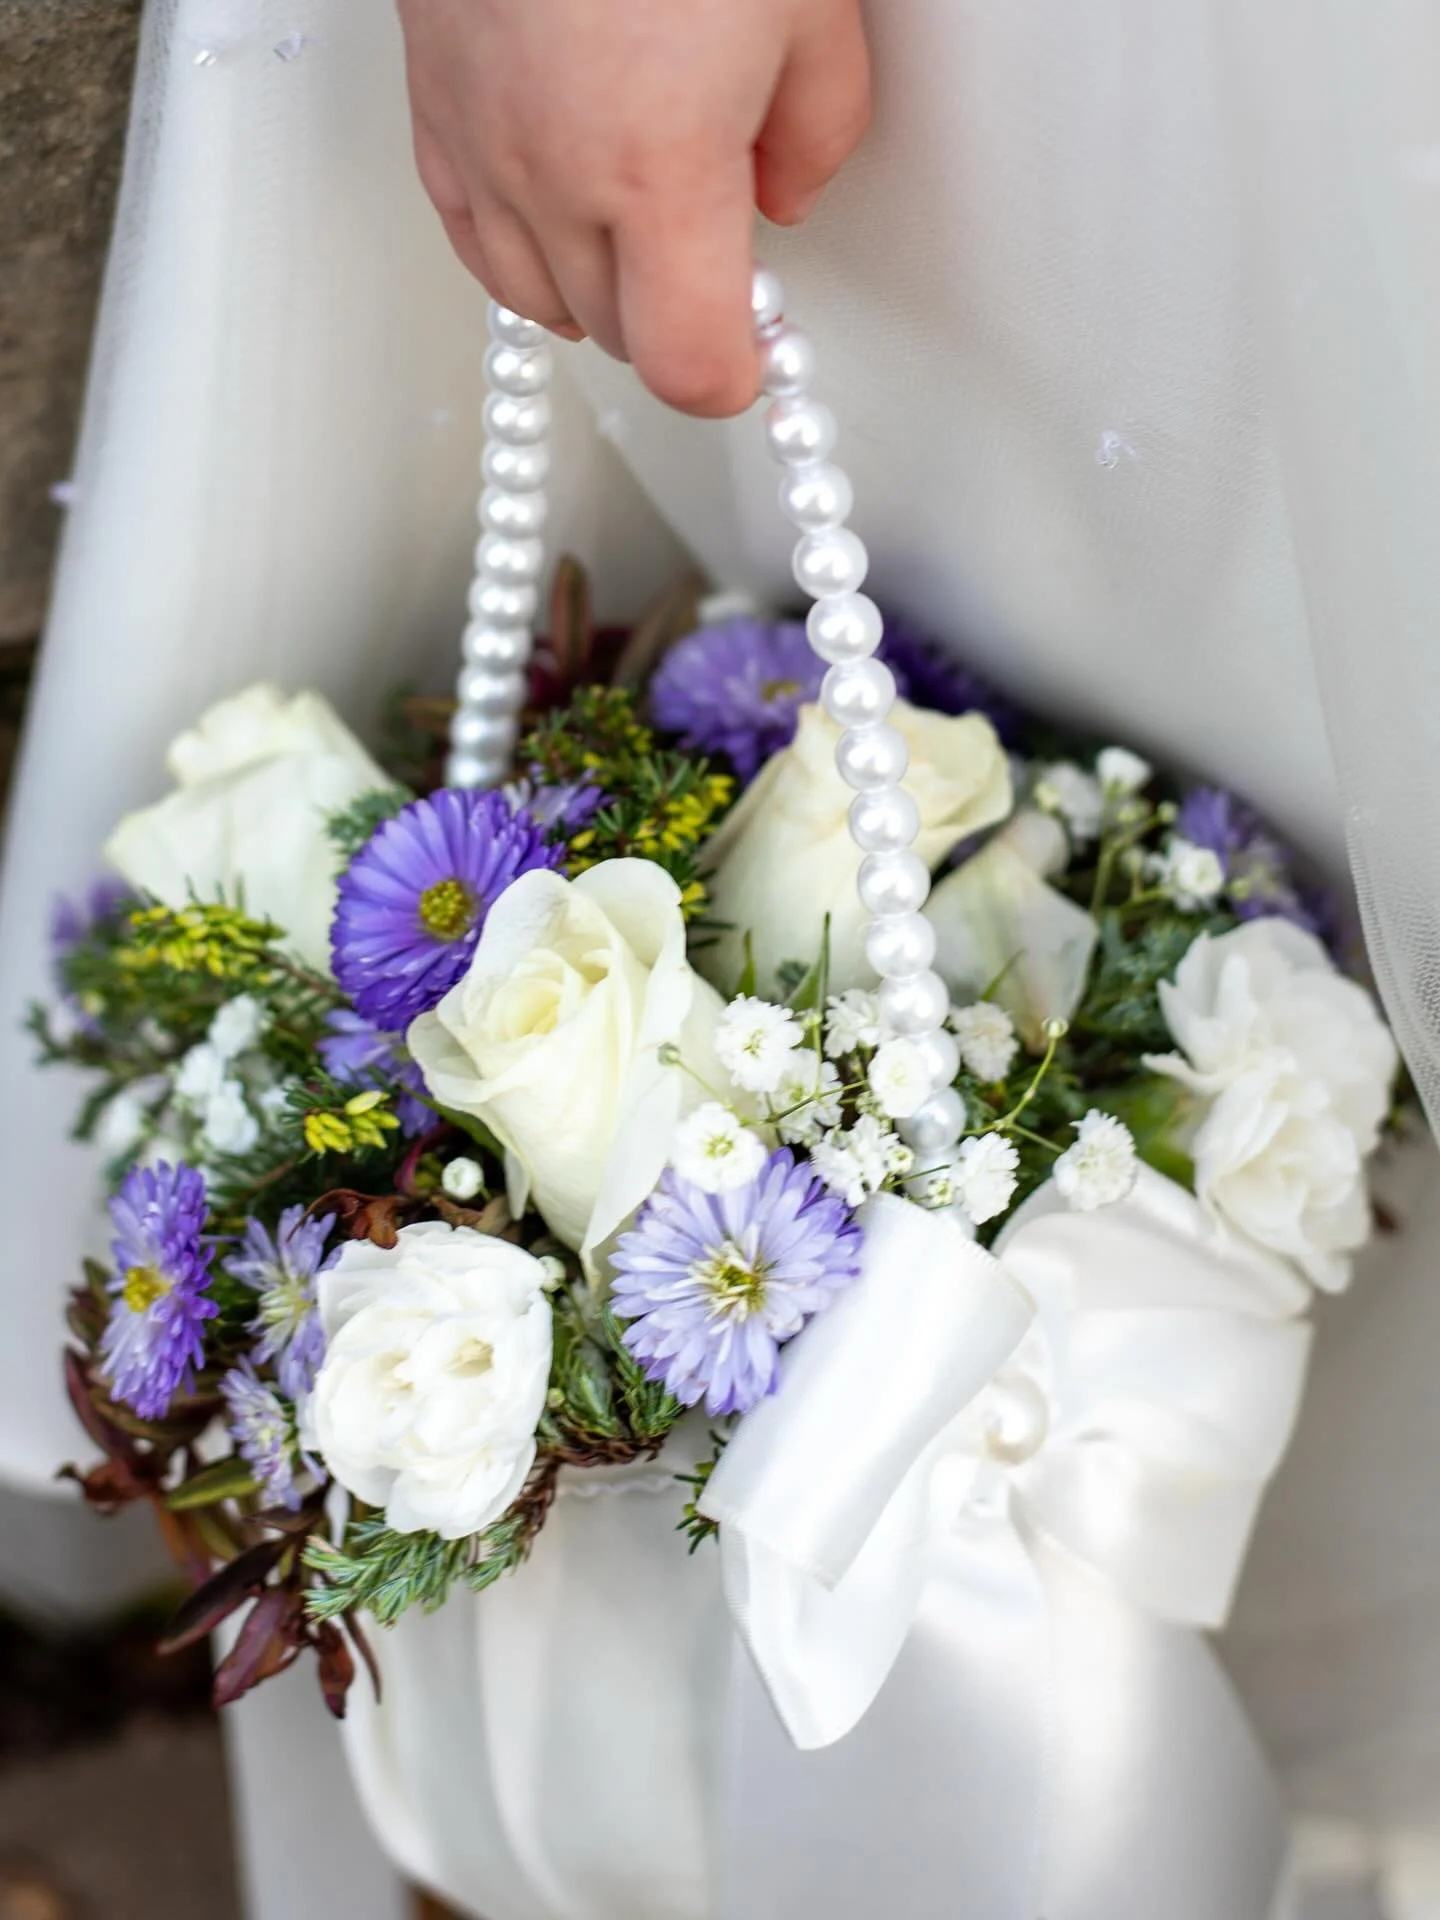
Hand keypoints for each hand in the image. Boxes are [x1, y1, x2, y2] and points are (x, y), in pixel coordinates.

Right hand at [396, 0, 870, 416]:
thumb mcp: (809, 4)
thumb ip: (816, 131)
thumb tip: (785, 197)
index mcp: (657, 169)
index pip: (690, 365)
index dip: (735, 376)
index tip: (757, 350)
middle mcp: (553, 178)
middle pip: (621, 338)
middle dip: (678, 318)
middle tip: (719, 254)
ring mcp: (480, 148)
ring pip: (544, 300)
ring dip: (604, 288)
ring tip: (646, 224)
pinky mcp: (431, 109)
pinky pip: (476, 240)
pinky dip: (528, 250)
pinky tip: (566, 213)